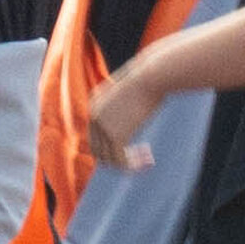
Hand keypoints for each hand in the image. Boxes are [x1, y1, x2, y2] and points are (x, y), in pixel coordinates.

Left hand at [87, 56, 161, 171]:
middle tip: (140, 160)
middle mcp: (93, 116)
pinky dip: (133, 166)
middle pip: (98, 149)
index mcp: (94, 103)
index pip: (95, 134)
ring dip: (128, 164)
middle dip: (118, 158)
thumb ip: (125, 103)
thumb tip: (132, 115)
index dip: (111, 146)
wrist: (151, 77)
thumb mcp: (132, 89)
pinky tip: (148, 162)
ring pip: (109, 158)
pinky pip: (121, 160)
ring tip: (148, 161)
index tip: (133, 150)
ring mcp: (102, 127)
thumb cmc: (149, 79)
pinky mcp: (114, 136)